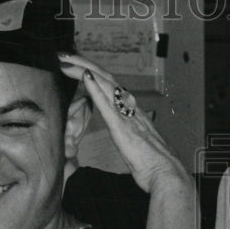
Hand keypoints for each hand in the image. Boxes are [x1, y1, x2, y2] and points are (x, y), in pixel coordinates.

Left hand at [58, 53, 188, 193]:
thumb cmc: (153, 164)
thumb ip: (127, 131)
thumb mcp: (135, 142)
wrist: (167, 174)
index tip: (73, 65)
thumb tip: (120, 129)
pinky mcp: (123, 129)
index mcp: (132, 110)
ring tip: (66, 60)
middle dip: (82, 63)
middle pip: (104, 77)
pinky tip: (85, 77)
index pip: (108, 84)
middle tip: (62, 54)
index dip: (90, 72)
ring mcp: (128, 116)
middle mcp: (130, 107)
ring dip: (84, 69)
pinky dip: (95, 89)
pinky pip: (108, 105)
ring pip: (105, 84)